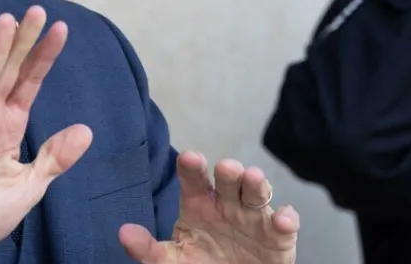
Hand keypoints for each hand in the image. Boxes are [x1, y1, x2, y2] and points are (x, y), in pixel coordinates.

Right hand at [0, 6, 93, 263]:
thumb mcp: (30, 186)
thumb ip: (54, 158)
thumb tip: (85, 131)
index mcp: (10, 126)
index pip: (30, 83)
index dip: (44, 56)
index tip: (60, 28)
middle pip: (9, 71)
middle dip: (22, 41)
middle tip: (36, 10)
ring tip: (7, 22)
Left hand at [120, 152, 297, 263]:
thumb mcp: (171, 261)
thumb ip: (148, 249)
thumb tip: (123, 233)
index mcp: (199, 204)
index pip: (194, 180)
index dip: (192, 167)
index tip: (190, 158)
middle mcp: (227, 204)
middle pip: (229, 180)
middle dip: (230, 172)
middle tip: (227, 168)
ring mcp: (253, 217)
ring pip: (257, 194)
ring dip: (257, 184)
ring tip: (253, 179)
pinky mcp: (278, 236)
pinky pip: (284, 224)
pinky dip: (286, 219)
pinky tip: (283, 219)